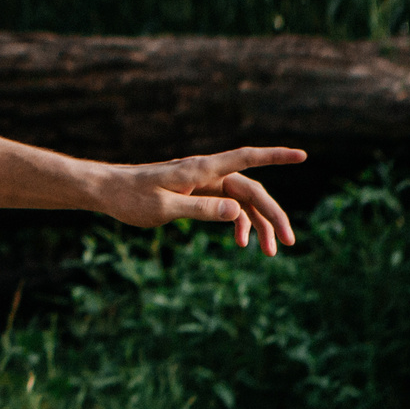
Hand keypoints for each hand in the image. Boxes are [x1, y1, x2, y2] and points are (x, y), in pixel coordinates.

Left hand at [88, 146, 305, 254]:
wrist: (107, 191)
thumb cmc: (131, 198)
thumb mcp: (164, 208)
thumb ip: (200, 210)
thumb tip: (236, 212)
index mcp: (200, 170)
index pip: (246, 158)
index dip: (276, 156)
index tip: (302, 156)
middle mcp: (207, 173)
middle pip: (252, 190)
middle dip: (273, 215)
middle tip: (287, 243)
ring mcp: (203, 184)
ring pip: (242, 201)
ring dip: (258, 224)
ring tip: (269, 252)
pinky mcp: (197, 194)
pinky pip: (226, 207)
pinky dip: (237, 223)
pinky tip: (242, 242)